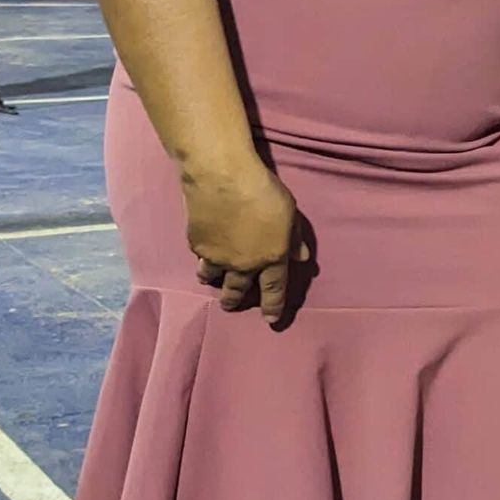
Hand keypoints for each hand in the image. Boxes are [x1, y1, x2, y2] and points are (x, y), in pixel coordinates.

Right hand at [182, 163, 306, 325]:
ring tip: (211, 280)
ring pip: (213, 277)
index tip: (271, 321)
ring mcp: (218, 256)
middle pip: (238, 290)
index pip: (274, 289)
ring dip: (213, 280)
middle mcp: (244, 264)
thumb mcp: (291, 213)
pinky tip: (202, 251)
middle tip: (230, 305)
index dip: (273, 306)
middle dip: (234, 300)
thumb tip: (302, 258)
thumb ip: (295, 237)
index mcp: (272, 257)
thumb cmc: (264, 190)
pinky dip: (203, 256)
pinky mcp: (197, 244)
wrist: (222, 178)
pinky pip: (201, 256)